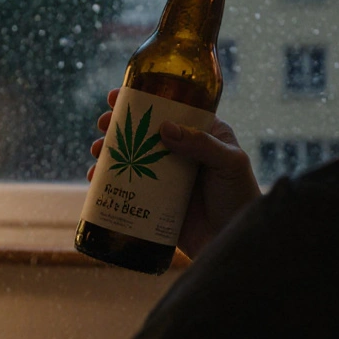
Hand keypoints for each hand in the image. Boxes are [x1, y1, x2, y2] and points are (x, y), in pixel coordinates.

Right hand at [88, 88, 259, 257]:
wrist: (234, 241)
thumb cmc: (241, 198)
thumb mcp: (229, 163)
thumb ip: (201, 143)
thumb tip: (165, 127)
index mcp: (202, 135)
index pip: (168, 110)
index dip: (141, 101)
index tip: (116, 97)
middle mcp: (182, 153)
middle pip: (144, 133)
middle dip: (118, 127)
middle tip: (103, 125)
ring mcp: (167, 178)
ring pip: (132, 158)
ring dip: (110, 152)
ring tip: (97, 152)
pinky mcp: (155, 202)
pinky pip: (128, 187)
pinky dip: (110, 181)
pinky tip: (97, 179)